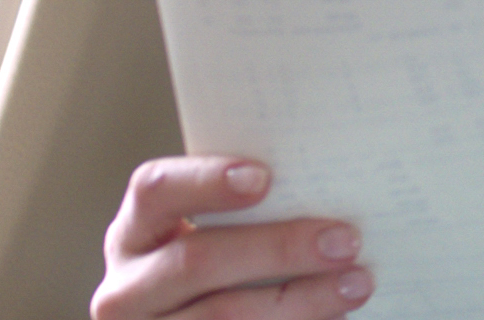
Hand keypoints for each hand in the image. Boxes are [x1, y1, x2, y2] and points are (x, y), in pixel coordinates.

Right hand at [90, 156, 372, 319]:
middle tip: (345, 240)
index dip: (206, 181)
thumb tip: (334, 187)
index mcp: (135, 233)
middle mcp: (127, 287)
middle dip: (277, 248)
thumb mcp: (218, 241)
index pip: (154, 190)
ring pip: (222, 316)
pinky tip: (334, 316)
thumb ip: (254, 215)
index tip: (266, 177)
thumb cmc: (225, 272)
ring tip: (356, 284)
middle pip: (196, 261)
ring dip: (300, 301)